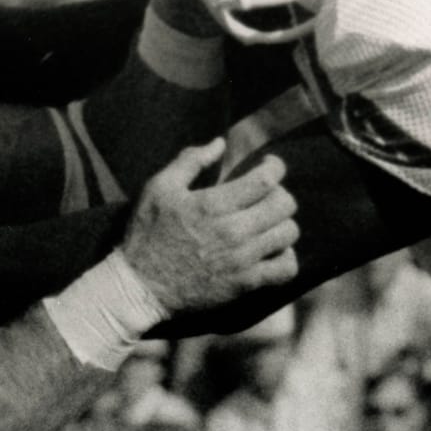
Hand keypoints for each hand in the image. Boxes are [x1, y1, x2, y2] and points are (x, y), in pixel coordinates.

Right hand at [120, 139, 297, 314]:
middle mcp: (233, 232)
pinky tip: (271, 251)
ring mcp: (242, 260)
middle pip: (284, 204)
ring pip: (288, 233)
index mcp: (213, 205)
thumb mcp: (159, 188)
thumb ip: (190, 161)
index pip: (266, 179)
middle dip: (278, 193)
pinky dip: (286, 257)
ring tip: (267, 222)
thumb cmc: (147, 234)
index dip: (275, 166)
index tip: (269, 165)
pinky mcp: (245, 284)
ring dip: (282, 223)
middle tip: (265, 195)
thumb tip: (220, 143)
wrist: (141, 287)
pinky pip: (286, 269)